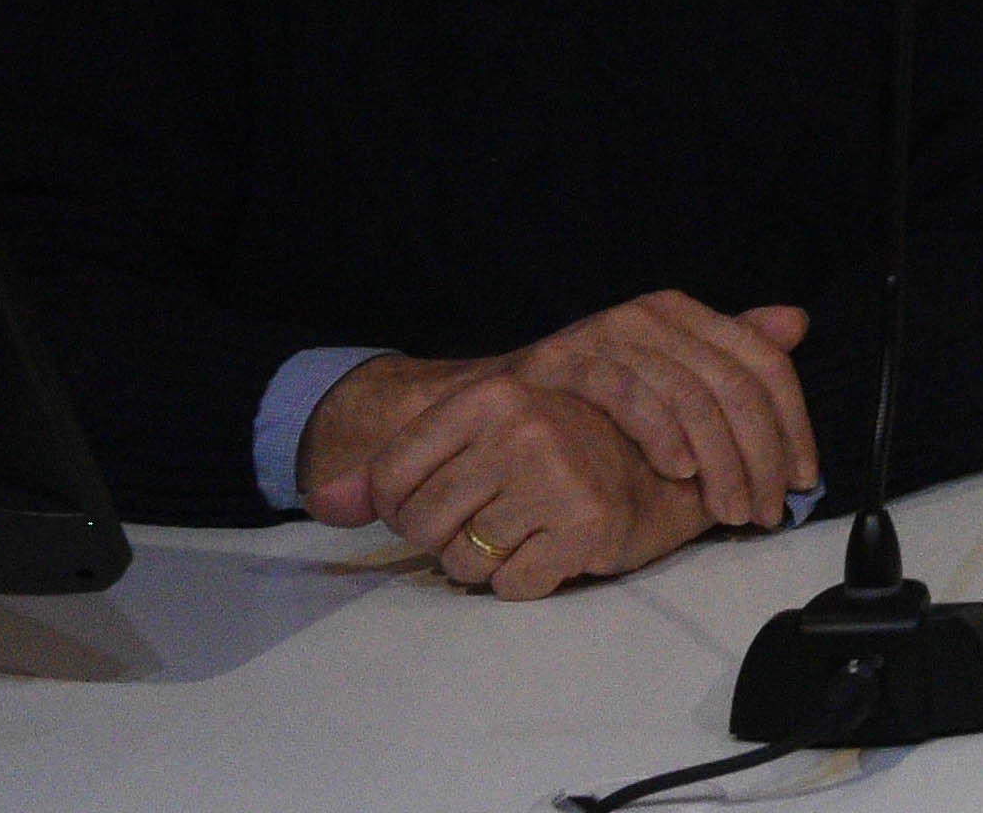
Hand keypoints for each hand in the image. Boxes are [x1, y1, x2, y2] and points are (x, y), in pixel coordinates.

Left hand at [305, 360, 714, 595]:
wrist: (661, 463)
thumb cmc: (554, 453)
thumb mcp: (477, 437)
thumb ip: (392, 471)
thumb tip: (322, 500)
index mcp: (491, 395)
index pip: (389, 480)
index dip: (405, 504)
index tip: (448, 496)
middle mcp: (524, 427)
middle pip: (420, 526)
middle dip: (447, 538)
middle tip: (494, 518)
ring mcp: (559, 476)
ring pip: (463, 563)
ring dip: (486, 563)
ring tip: (525, 531)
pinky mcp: (588, 525)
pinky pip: (511, 586)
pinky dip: (525, 581)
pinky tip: (551, 550)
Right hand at [494, 292, 816, 533]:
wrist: (484, 407)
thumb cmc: (583, 403)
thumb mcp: (663, 377)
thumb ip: (726, 356)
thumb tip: (797, 323)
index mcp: (684, 314)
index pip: (762, 362)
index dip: (793, 423)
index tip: (804, 477)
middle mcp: (653, 315)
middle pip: (735, 384)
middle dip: (762, 456)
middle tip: (767, 510)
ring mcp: (609, 334)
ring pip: (692, 394)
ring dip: (721, 462)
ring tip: (732, 509)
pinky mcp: (569, 361)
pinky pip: (632, 394)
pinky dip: (663, 434)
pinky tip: (682, 473)